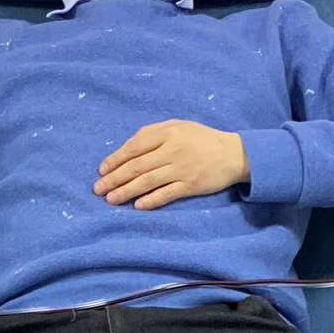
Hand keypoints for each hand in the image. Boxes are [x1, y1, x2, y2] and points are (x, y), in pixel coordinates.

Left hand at [94, 121, 249, 210]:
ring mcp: (182, 169)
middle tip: (99, 189)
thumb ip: (154, 133)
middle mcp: (173, 150)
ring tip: (111, 199)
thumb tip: (128, 149)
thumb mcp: (179, 126)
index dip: (116, 159)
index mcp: (168, 133)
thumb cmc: (202, 139)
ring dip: (127, 191)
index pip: (135, 147)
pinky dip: (152, 200)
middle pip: (137, 166)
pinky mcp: (191, 185)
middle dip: (115, 178)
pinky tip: (138, 206)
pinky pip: (167, 194)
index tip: (102, 170)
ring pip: (148, 181)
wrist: (234, 154)